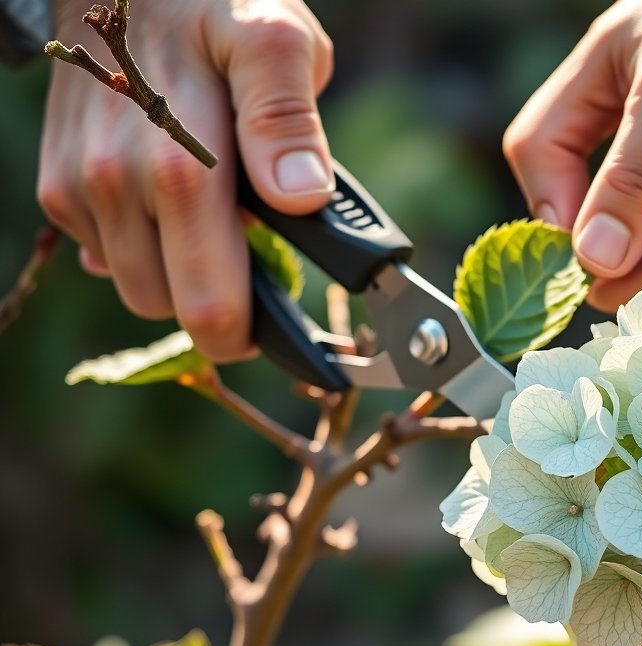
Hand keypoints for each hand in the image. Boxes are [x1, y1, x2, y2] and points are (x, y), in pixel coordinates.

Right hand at [38, 0, 334, 360]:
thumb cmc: (213, 2)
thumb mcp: (276, 41)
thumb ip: (287, 122)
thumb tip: (302, 197)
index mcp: (180, 168)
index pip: (211, 308)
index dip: (253, 335)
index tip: (283, 332)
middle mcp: (115, 186)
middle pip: (172, 309)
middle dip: (219, 303)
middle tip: (257, 262)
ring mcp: (78, 189)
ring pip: (138, 288)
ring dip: (179, 271)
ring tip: (214, 215)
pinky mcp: (58, 187)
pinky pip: (108, 256)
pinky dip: (143, 246)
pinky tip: (169, 202)